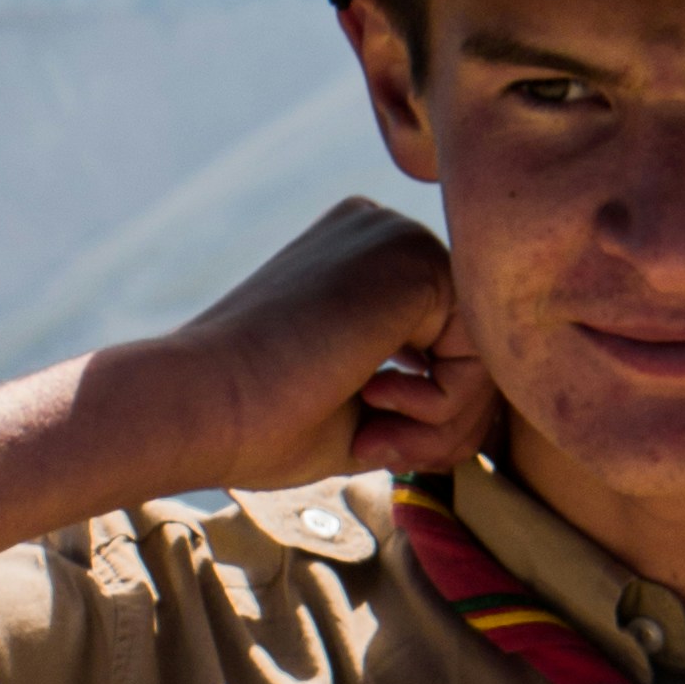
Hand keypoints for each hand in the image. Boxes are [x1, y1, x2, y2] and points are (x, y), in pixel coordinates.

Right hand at [166, 200, 499, 487]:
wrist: (198, 404)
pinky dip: (444, 404)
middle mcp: (384, 232)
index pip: (450, 339)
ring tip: (379, 438)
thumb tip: (486, 419)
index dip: (434, 412)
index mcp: (362, 257)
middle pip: (476, 340)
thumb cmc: (261, 420)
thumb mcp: (361, 404)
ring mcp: (399, 238)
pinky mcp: (414, 261)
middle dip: (448, 418)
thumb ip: (420, 391)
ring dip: (445, 419)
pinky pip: (483, 350)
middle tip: (387, 451)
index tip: (374, 447)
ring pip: (486, 349)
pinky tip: (376, 404)